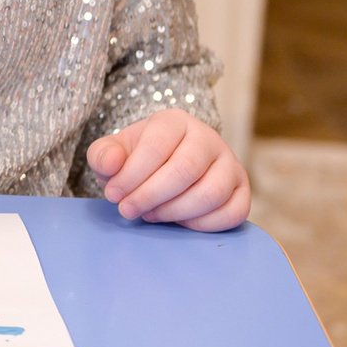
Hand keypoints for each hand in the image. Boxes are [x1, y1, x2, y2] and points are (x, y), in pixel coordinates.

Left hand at [87, 110, 248, 230]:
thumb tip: (112, 163)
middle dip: (150, 196)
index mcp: (175, 121)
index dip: (132, 174)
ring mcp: (230, 163)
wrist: (166, 168)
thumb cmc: (137, 160)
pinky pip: (232, 213)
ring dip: (174, 212)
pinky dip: (202, 224)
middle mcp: (208, 138)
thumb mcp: (113, 152)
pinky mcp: (242, 190)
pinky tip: (178, 222)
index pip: (157, 146)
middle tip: (128, 210)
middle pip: (185, 170)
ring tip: (150, 214)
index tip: (113, 194)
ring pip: (210, 193)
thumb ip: (103, 155)